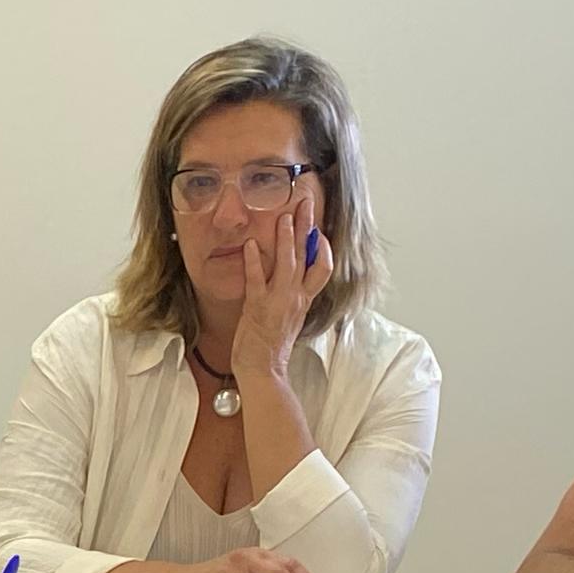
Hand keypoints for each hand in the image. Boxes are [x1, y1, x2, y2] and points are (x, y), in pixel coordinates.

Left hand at [230, 186, 327, 374]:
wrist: (264, 370)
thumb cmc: (271, 346)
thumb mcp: (290, 317)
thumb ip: (293, 296)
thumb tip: (292, 278)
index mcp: (304, 300)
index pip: (323, 267)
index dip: (323, 246)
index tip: (318, 228)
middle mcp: (296, 297)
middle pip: (308, 256)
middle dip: (308, 227)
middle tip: (306, 202)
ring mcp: (279, 301)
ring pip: (288, 263)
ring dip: (286, 238)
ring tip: (284, 216)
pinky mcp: (258, 307)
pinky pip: (257, 280)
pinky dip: (254, 261)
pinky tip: (249, 245)